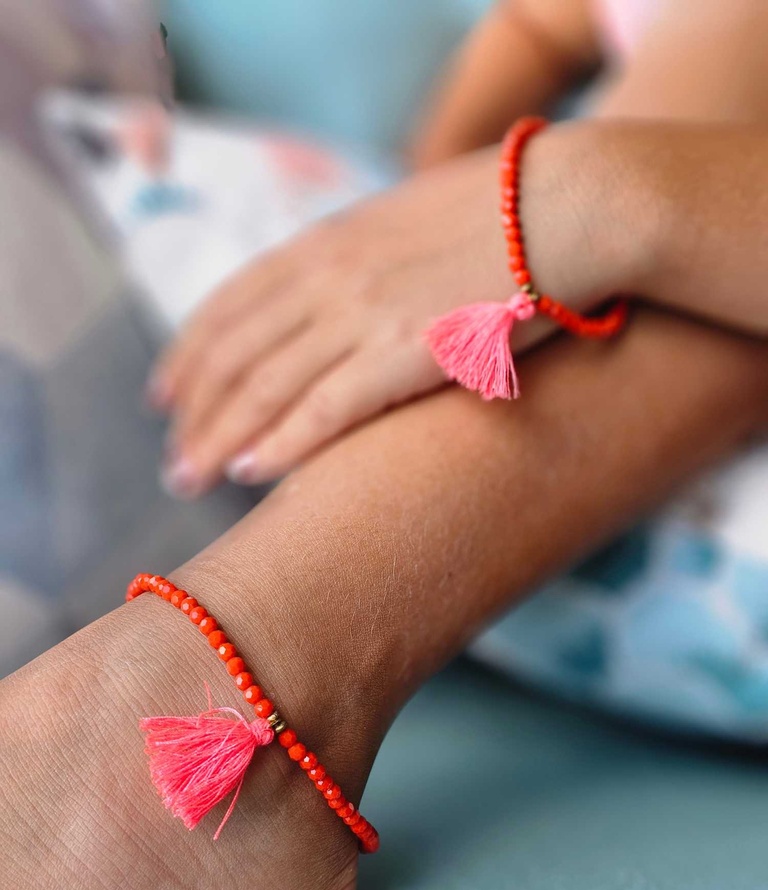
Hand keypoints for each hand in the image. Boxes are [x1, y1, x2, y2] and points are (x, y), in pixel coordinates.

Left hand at [148, 147, 531, 496]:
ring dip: (217, 438)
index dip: (187, 355)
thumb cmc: (499, 214)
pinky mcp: (406, 354)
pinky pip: (322, 409)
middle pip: (232, 353)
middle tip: (172, 458)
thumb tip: (334, 297)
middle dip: (191, 411)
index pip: (228, 304)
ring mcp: (364, 314)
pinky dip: (279, 443)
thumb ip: (355, 258)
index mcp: (325, 241)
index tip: (164, 396)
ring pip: (262, 386)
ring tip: (188, 478)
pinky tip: (248, 471)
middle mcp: (328, 277)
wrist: (568, 207)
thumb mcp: (403, 219)